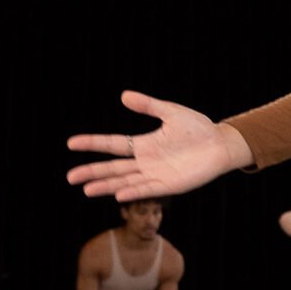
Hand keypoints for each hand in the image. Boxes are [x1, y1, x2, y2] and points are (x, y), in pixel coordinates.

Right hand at [67, 91, 251, 199]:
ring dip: (106, 185)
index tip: (71, 143)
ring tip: (86, 189)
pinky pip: (147, 189)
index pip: (112, 144)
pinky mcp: (169, 185)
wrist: (220, 144)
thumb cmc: (198, 128)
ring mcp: (156, 174)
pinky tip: (117, 193)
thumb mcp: (171, 113)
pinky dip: (133, 191)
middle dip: (92, 171)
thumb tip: (124, 96)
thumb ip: (148, 106)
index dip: (92, 143)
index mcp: (144, 144)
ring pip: (125, 181)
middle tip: (70, 177)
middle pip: (113, 168)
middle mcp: (145, 161)